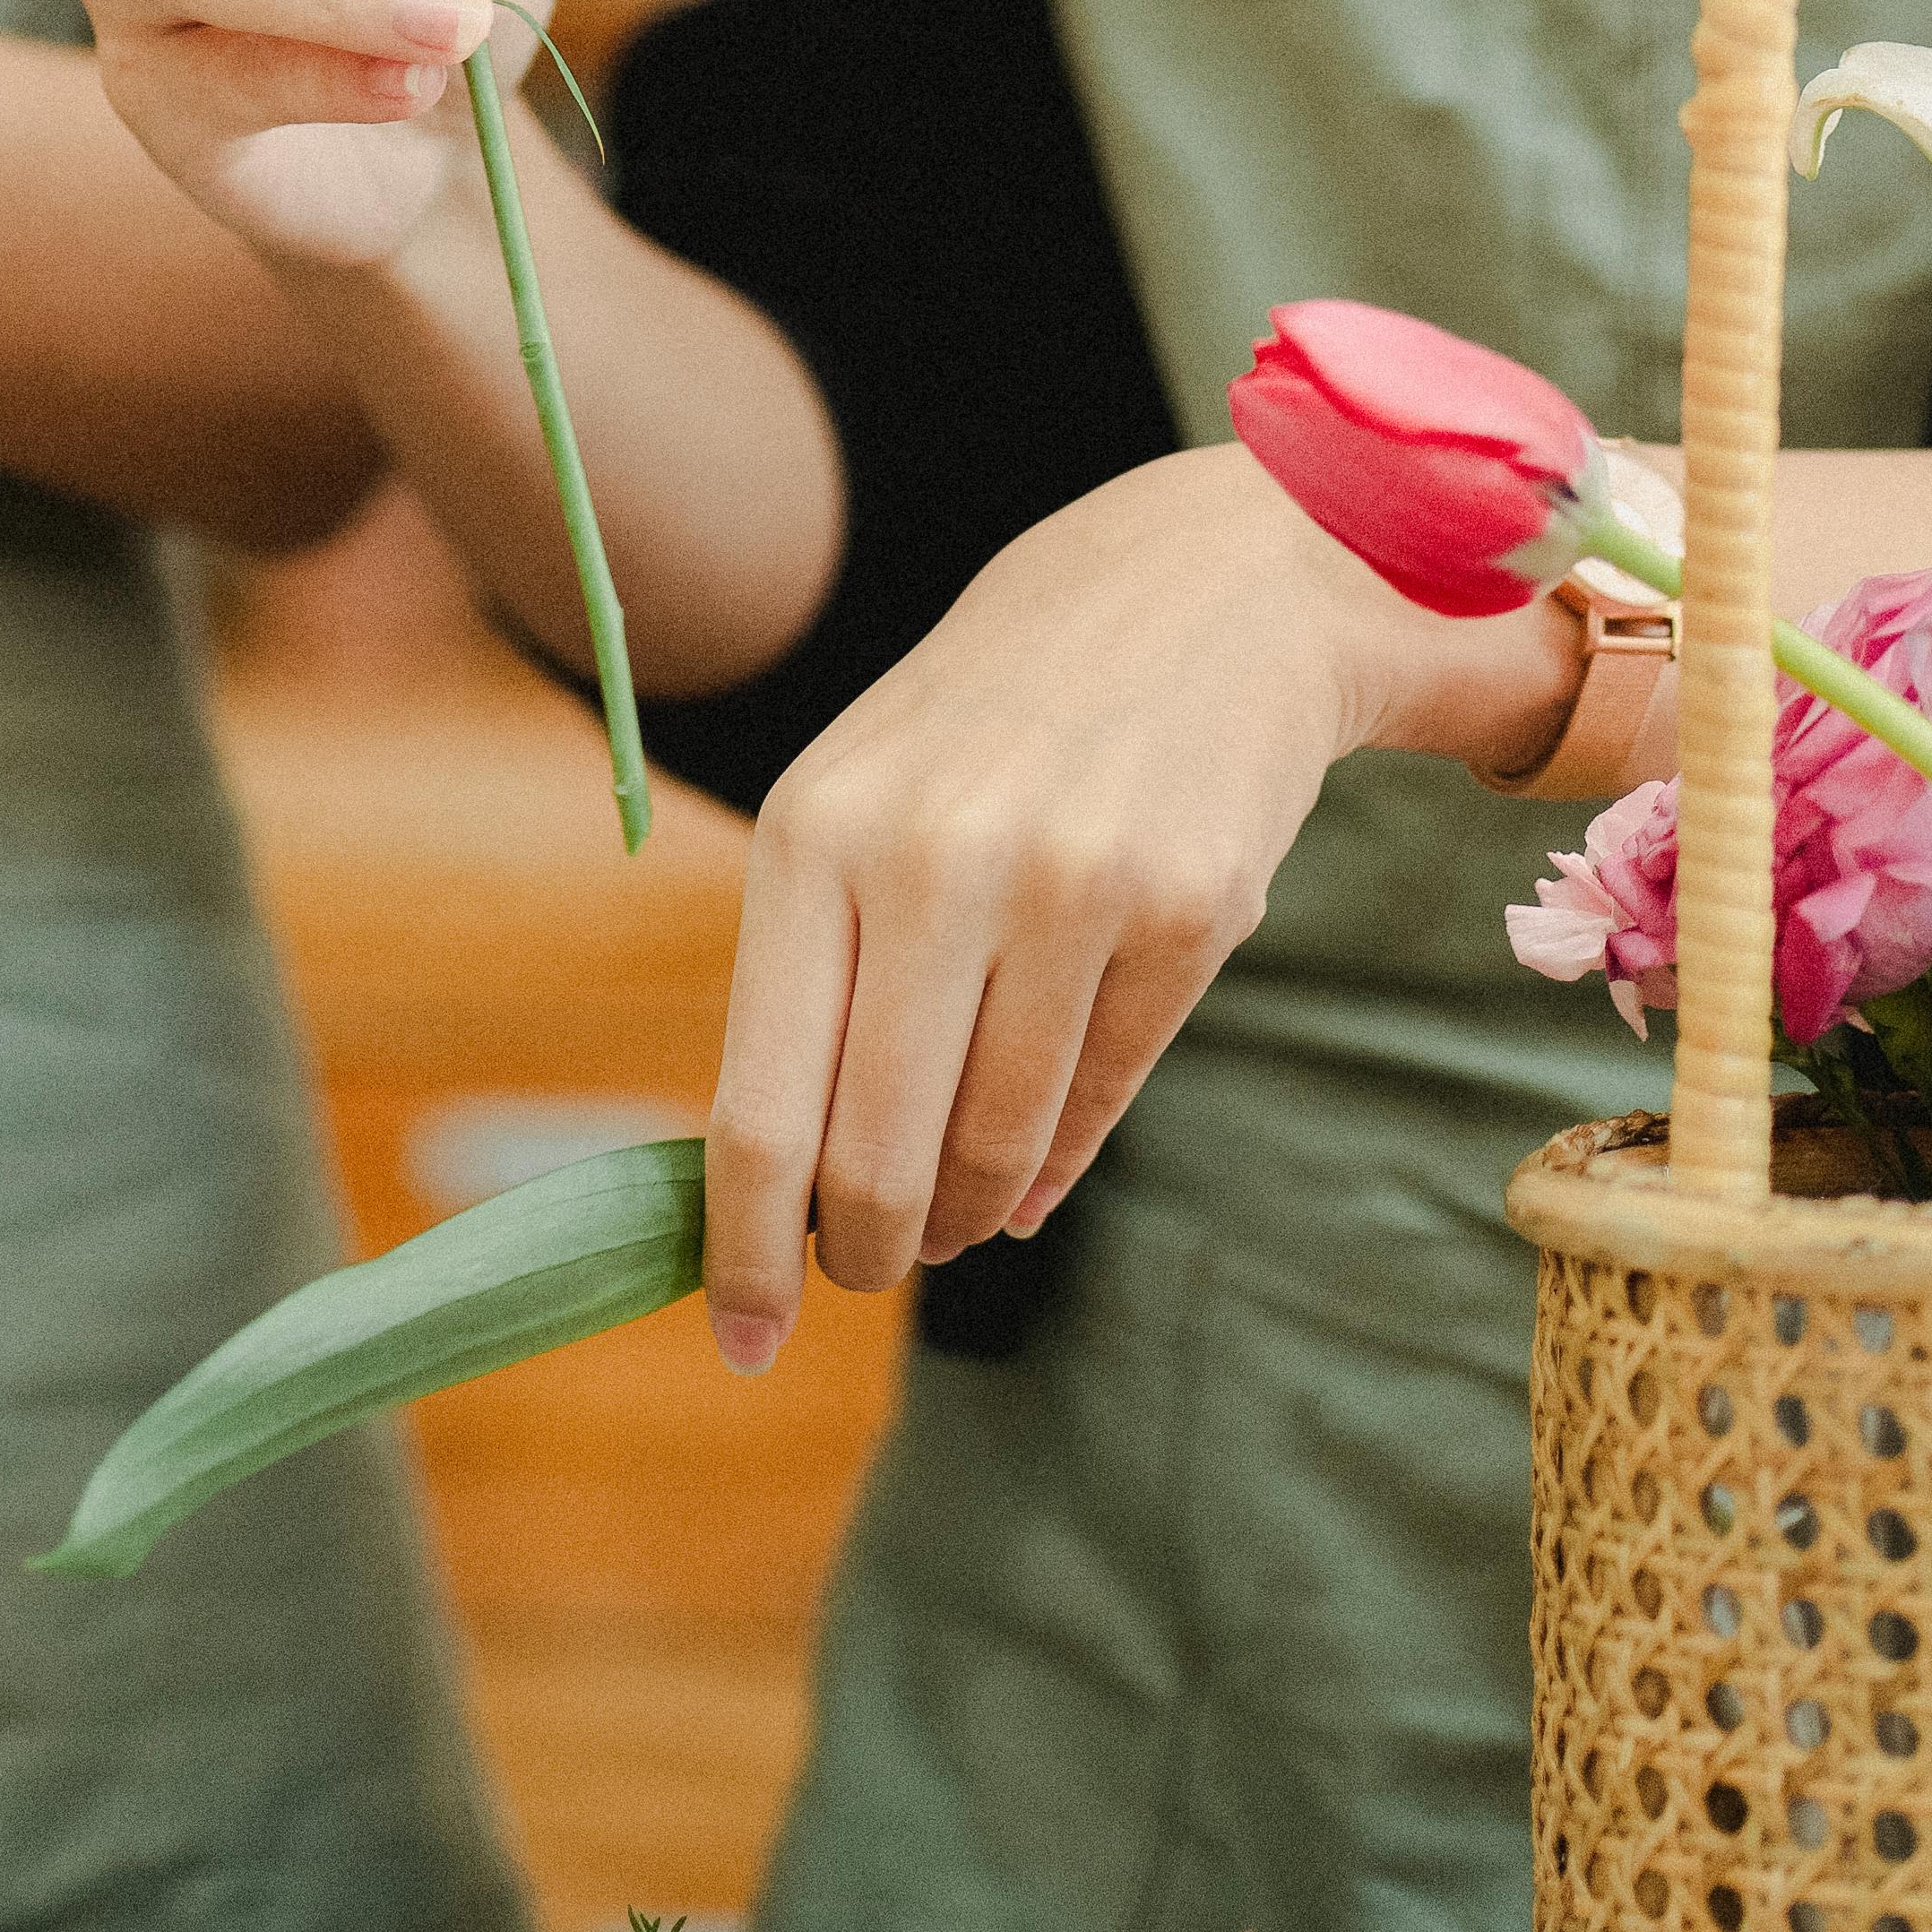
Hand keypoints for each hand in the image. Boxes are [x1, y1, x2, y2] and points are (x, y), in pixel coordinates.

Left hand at [700, 442, 1578, 1368]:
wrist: (1194, 592)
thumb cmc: (986, 728)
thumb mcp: (858, 807)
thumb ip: (810, 986)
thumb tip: (784, 1205)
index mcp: (812, 833)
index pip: (759, 1107)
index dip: (745, 1249)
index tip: (737, 1339)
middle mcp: (931, 860)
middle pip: (872, 1157)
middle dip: (861, 1247)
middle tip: (860, 1268)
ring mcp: (1067, 887)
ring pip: (993, 1147)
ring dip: (960, 1208)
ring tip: (947, 1209)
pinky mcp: (1182, 913)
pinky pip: (1096, 1102)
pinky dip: (1052, 1163)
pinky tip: (1026, 1172)